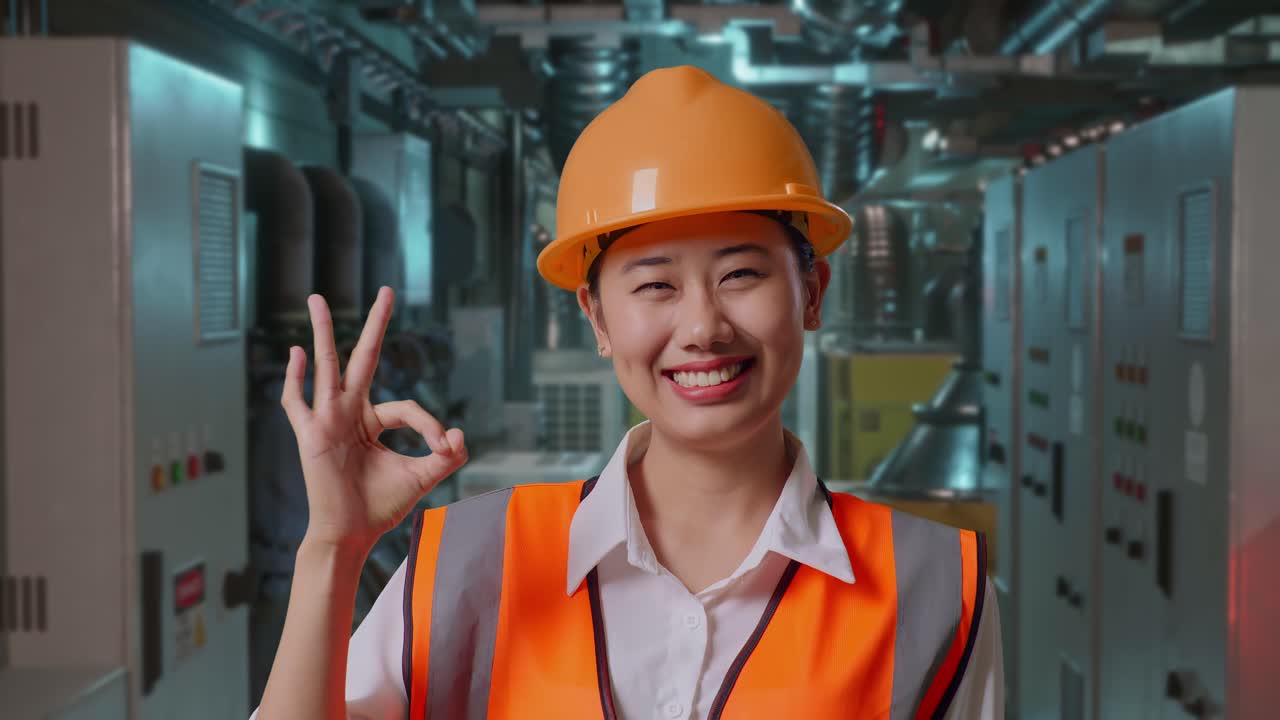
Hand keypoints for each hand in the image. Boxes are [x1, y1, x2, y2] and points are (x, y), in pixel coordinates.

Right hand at [281, 287, 467, 553]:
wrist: (352, 534)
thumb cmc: (380, 506)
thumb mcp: (422, 477)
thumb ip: (445, 456)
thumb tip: (459, 434)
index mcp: (373, 421)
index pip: (407, 407)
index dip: (430, 425)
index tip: (444, 447)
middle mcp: (350, 413)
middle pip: (363, 359)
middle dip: (376, 325)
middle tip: (387, 291)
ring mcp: (328, 420)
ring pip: (327, 367)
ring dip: (322, 332)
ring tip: (316, 299)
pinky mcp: (310, 435)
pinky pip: (297, 403)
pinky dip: (295, 378)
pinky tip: (296, 353)